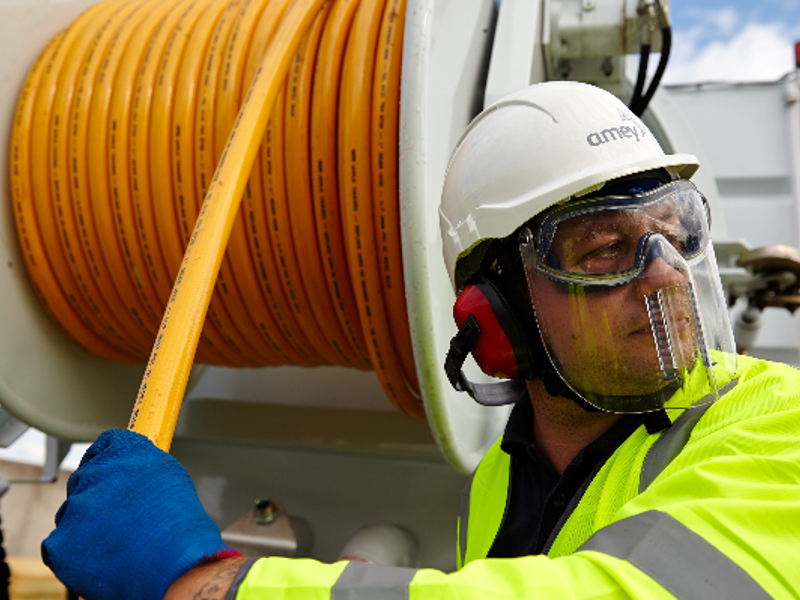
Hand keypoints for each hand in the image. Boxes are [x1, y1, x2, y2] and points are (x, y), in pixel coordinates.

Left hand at [42, 429, 239, 599]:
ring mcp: (75, 507)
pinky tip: (102, 558)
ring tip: (118, 543)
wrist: (176, 564)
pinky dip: (75, 554)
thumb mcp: (170, 479)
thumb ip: (143, 468)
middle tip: (120, 520)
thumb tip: (131, 472)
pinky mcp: (60, 541)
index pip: (105, 444)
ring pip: (71, 514)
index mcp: (126, 452)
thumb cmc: (181, 527)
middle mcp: (97, 472)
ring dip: (86, 526)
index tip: (109, 473)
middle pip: (85, 480)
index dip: (107, 461)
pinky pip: (58, 546)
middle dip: (97, 498)